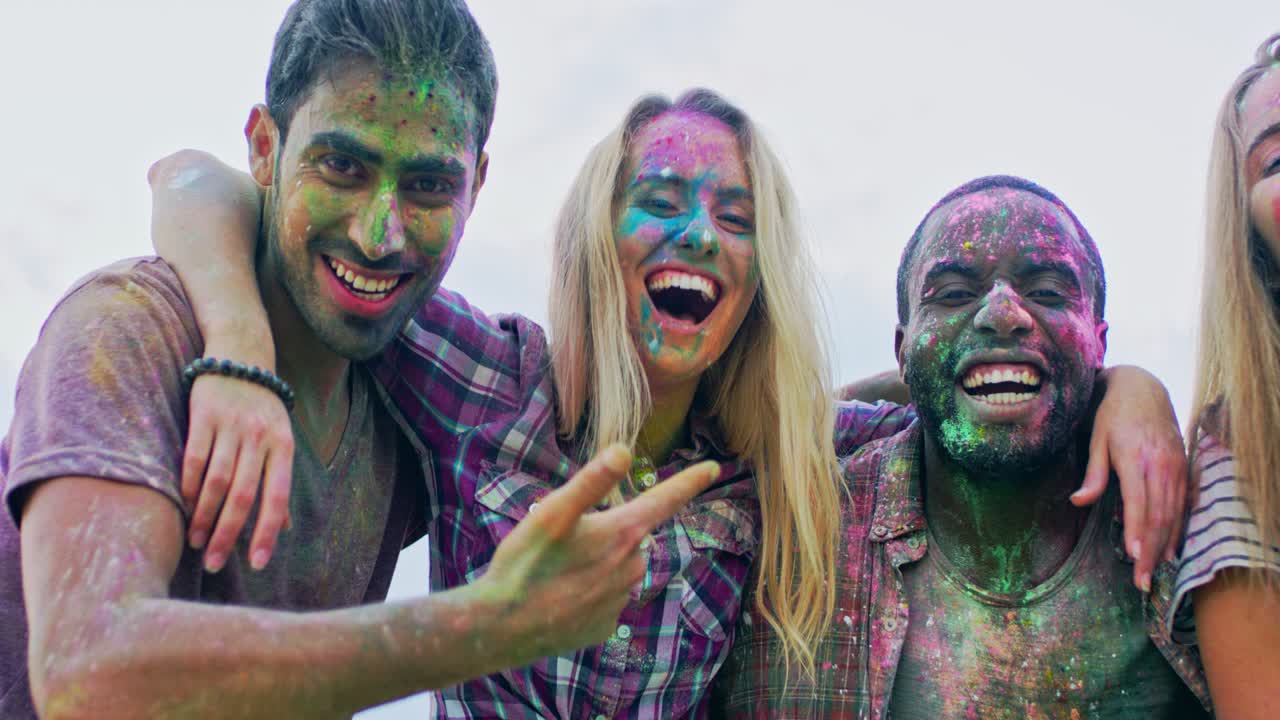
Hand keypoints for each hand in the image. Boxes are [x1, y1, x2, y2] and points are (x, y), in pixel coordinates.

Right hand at [184, 373, 294, 572]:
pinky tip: (185, 508)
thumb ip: (280, 481)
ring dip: (204, 516)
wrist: (240, 354)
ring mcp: (231, 426)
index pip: (277, 497)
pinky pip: (194, 458)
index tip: (258, 564)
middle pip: (243, 495)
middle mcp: (259, 437)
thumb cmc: (263, 408)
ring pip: (216, 481)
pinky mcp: (203, 416)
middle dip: (228, 534)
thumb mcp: (281, 440)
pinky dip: (188, 486)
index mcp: (283, 446)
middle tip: (214, 563)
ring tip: (197, 541)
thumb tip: (285, 528)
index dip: (268, 532)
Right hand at [477, 444, 718, 663]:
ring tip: (553, 571)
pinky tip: (557, 596)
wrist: (500, 627)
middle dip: (604, 532)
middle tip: (561, 543)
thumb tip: (624, 450)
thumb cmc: (524, 563)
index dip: (690, 482)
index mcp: (621, 534)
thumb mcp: (552, 512)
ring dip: (593, 563)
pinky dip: (583, 593)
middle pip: (629, 535)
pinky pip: (601, 598)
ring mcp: (619, 601)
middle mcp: (630, 567)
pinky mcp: (603, 626)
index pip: (664, 501)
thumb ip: (591, 481)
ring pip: (615, 567)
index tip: (713, 468)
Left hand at [1072, 365, 1186, 591]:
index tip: (1135, 558)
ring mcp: (1176, 466)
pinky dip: (1178, 527)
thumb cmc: (1112, 414)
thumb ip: (1092, 473)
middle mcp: (1160, 464)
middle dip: (1151, 551)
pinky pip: (1183, 503)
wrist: (1143, 387)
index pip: (1139, 503)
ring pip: (1174, 513)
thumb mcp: (1096, 439)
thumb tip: (1078, 501)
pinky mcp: (1183, 466)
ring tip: (1154, 571)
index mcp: (1135, 458)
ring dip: (1166, 544)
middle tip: (1142, 581)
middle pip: (1159, 515)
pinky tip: (1171, 548)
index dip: (1139, 532)